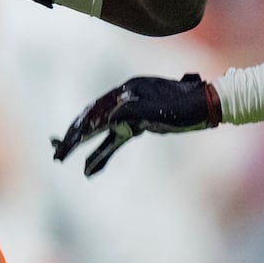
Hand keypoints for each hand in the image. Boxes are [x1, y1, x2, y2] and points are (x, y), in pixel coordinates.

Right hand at [51, 73, 219, 175]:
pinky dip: (101, 154)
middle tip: (56, 154)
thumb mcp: (161, 108)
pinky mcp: (138, 124)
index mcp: (126, 92)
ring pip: (100, 131)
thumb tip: (115, 118)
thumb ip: (137, 111)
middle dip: (72, 137)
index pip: (96, 113)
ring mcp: (130, 112)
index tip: (63, 145)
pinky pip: (114, 141)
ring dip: (82, 145)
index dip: (78, 131)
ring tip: (61, 158)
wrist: (208, 103)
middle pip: (92, 119)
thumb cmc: (187, 106)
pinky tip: (89, 171)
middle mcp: (124, 99)